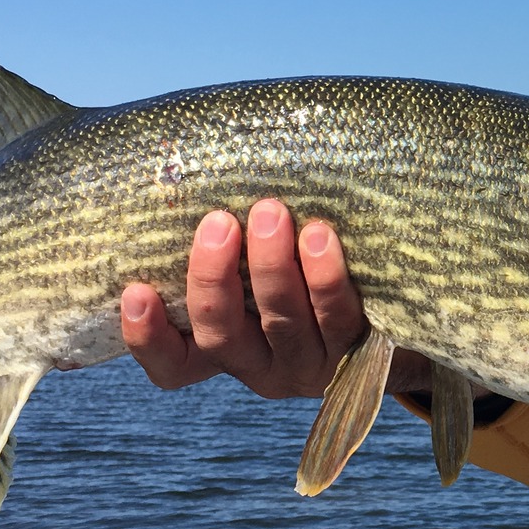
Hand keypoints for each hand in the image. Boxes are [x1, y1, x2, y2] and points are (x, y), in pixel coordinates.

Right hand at [119, 201, 431, 395]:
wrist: (394, 311)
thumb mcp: (252, 266)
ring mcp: (310, 363)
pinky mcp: (359, 349)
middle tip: (219, 221)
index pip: (172, 366)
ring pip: (283, 322)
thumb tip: (188, 161)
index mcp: (222, 353)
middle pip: (223, 336)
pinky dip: (327, 277)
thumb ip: (222, 240)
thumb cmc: (297, 268)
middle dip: (215, 278)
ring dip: (273, 267)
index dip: (148, 338)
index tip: (134, 290)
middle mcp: (260, 367)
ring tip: (272, 212)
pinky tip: (321, 237)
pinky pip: (339, 315)